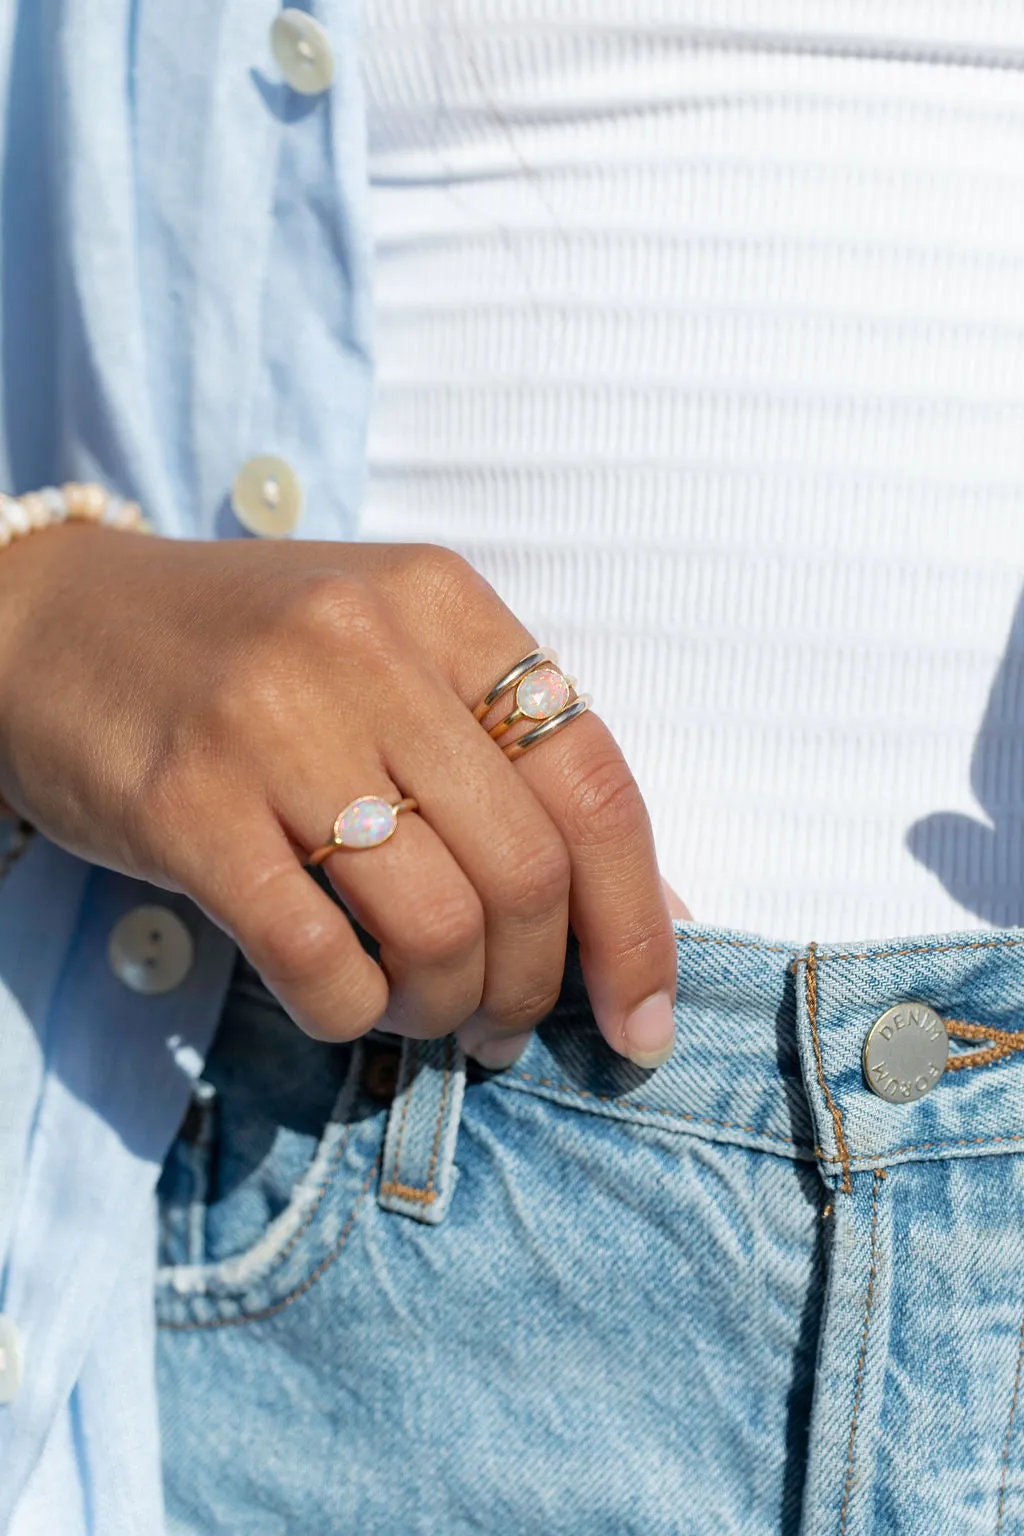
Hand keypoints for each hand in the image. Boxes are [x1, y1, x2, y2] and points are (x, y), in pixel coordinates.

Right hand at [0, 528, 677, 1066]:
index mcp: (443, 603)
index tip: (643, 1019)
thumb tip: (650, 915)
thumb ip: (513, 765)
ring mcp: (273, 722)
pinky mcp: (185, 803)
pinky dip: (350, 1013)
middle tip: (505, 1026)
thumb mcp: (394, 661)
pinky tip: (341, 1001)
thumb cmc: (248, 656)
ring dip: (447, 1006)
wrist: (54, 621)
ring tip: (420, 1011)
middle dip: (536, 984)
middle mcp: (369, 649)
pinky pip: (318, 960)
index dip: (639, 923)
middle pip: (527, 868)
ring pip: (437, 924)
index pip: (595, 781)